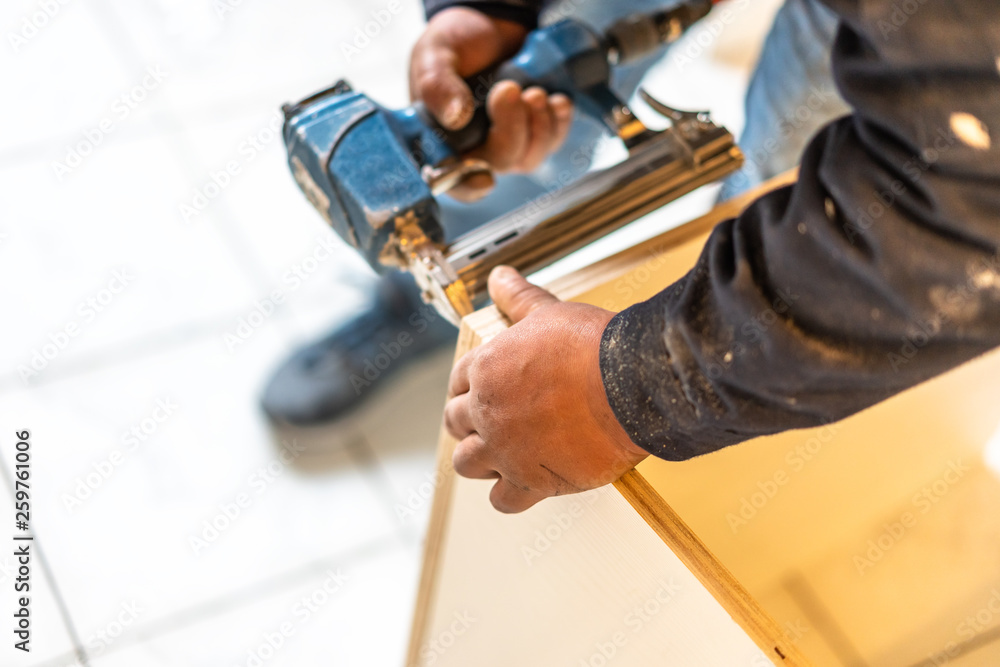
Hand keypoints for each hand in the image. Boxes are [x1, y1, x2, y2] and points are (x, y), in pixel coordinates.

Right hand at [409, 8, 573, 199]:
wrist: (490, 24)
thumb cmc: (455, 42)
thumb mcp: (436, 54)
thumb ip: (438, 84)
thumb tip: (455, 116)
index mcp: (439, 137)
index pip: (449, 178)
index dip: (467, 185)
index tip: (485, 178)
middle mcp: (472, 147)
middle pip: (498, 163)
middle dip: (512, 129)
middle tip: (511, 89)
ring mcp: (505, 142)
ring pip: (528, 158)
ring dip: (538, 126)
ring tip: (534, 92)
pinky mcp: (532, 132)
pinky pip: (551, 143)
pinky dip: (558, 123)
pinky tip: (556, 101)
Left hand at [443, 266, 648, 512]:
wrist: (633, 385)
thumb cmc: (594, 346)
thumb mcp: (548, 312)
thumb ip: (518, 298)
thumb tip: (499, 276)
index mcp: (486, 368)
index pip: (456, 383)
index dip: (468, 389)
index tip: (480, 394)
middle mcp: (487, 411)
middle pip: (455, 424)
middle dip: (469, 424)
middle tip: (491, 423)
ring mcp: (505, 448)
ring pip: (468, 464)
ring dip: (480, 460)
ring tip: (500, 455)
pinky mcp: (532, 480)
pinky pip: (503, 500)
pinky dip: (508, 496)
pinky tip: (522, 486)